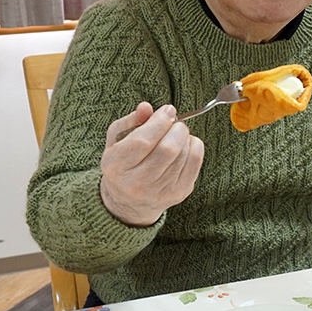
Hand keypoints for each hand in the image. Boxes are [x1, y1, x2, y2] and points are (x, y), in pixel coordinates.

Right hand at [99, 103, 204, 226]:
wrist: (129, 202)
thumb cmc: (123, 164)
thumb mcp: (117, 141)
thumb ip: (130, 121)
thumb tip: (147, 107)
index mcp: (116, 166)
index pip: (143, 141)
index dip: (160, 122)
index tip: (168, 110)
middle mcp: (137, 183)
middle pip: (167, 149)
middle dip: (176, 128)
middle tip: (173, 122)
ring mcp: (160, 191)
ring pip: (183, 154)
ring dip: (184, 136)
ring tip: (176, 134)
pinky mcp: (178, 193)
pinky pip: (195, 162)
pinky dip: (194, 146)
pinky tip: (185, 144)